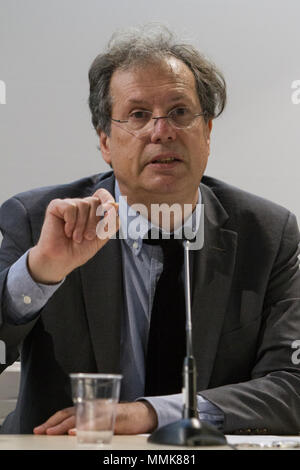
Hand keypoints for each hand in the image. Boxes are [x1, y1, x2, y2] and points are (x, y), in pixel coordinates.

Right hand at [28, 188, 118, 283]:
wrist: (62, 260)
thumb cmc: (79, 250)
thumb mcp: (102, 237)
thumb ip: (111, 222)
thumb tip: (116, 205)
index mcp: (91, 211)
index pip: (102, 195)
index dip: (108, 199)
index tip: (110, 211)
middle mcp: (80, 206)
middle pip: (95, 201)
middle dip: (94, 222)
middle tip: (87, 236)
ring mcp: (68, 205)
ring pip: (84, 204)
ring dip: (82, 225)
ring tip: (76, 237)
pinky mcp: (56, 206)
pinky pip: (71, 207)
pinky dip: (71, 222)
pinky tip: (66, 231)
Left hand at [33, 402, 157, 434]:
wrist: (142, 414)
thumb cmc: (120, 418)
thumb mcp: (100, 420)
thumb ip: (86, 423)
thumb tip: (67, 433)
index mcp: (88, 407)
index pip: (66, 412)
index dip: (52, 420)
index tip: (39, 429)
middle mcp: (94, 407)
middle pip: (70, 413)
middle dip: (55, 423)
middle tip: (42, 431)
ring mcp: (104, 412)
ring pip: (82, 417)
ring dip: (66, 425)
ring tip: (54, 432)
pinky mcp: (114, 418)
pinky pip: (99, 423)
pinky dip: (87, 427)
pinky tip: (77, 432)